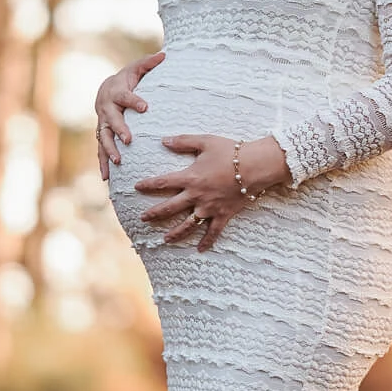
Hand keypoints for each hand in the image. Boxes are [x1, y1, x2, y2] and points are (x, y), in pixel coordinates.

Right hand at [94, 50, 164, 181]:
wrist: (106, 88)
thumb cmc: (127, 79)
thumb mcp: (137, 68)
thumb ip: (149, 63)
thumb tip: (164, 54)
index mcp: (116, 92)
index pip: (126, 96)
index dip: (134, 101)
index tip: (145, 107)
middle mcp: (106, 108)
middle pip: (111, 120)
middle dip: (119, 130)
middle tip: (129, 140)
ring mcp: (102, 123)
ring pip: (103, 138)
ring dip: (109, 150)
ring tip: (117, 161)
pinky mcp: (101, 134)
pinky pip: (100, 150)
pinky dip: (103, 163)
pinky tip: (106, 177)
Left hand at [136, 132, 289, 250]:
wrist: (254, 166)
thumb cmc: (230, 152)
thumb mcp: (205, 141)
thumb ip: (183, 141)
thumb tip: (164, 140)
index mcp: (190, 178)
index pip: (163, 182)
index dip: (148, 185)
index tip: (136, 187)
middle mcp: (196, 196)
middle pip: (170, 208)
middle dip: (154, 214)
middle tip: (143, 218)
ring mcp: (209, 208)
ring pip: (188, 225)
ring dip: (175, 233)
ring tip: (164, 240)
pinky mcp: (222, 215)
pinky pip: (213, 232)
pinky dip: (207, 242)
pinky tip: (200, 250)